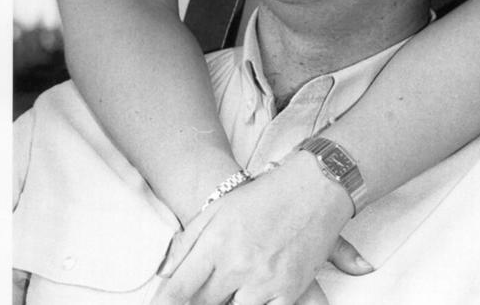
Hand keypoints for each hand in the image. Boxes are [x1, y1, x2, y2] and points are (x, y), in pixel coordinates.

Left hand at [153, 152, 372, 304]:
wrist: (314, 187)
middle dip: (200, 300)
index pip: (180, 290)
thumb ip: (188, 241)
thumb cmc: (265, 195)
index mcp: (218, 243)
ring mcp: (265, 281)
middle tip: (206, 288)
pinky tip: (252, 293)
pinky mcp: (290, 291)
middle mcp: (239, 265)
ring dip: (229, 301)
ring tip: (232, 285)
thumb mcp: (219, 208)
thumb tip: (165, 272)